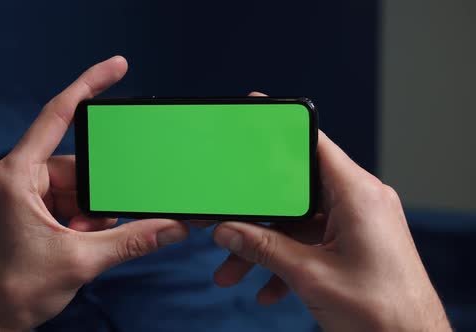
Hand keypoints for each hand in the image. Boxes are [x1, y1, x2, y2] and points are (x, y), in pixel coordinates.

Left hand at [0, 56, 188, 330]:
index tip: (115, 67)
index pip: (56, 116)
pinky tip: (80, 239)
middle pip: (77, 163)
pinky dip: (84, 216)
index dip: (88, 86)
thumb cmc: (17, 289)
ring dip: (91, 210)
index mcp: (17, 176)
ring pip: (78, 183)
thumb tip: (174, 226)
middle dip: (97, 193)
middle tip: (93, 224)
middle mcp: (18, 176)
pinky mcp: (32, 206)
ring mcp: (25, 191)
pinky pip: (70, 198)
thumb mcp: (80, 261)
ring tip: (83, 239)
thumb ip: (131, 240)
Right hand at [211, 93, 449, 330]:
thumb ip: (263, 249)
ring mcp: (359, 224)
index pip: (314, 146)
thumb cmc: (381, 312)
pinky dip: (287, 261)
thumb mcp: (310, 276)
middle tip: (227, 220)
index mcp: (358, 195)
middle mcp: (360, 202)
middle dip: (258, 214)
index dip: (281, 131)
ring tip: (233, 271)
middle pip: (296, 191)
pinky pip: (312, 241)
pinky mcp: (356, 244)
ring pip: (299, 222)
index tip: (255, 118)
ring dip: (266, 246)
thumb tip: (226, 232)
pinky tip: (267, 289)